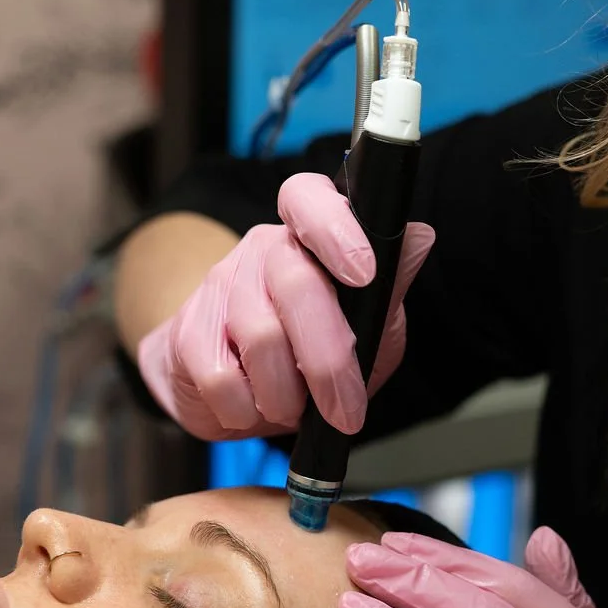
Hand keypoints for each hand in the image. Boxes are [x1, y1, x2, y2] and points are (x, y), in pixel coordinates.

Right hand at [138, 172, 433, 440]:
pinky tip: (253, 407)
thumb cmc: (313, 350)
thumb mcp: (367, 325)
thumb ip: (389, 287)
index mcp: (308, 236)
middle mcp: (262, 249)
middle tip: (346, 410)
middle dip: (329, 359)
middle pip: (295, 284)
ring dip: (287, 393)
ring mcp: (220, 286)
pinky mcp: (187, 332)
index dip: (334, 227)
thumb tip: (419, 239)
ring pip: (260, 337)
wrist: (239, 392)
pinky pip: (221, 376)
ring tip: (294, 408)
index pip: (308, 197)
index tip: (363, 272)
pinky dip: (246, 409)